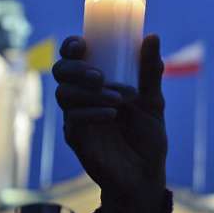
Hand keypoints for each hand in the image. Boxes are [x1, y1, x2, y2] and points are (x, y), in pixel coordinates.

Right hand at [53, 35, 167, 212]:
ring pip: (64, 94)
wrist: (145, 175)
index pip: (74, 57)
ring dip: (89, 93)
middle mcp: (82, 97)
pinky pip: (73, 119)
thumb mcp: (153, 101)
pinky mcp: (76, 138)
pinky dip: (91, 113)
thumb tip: (152, 36)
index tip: (81, 43)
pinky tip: (111, 115)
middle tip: (99, 76)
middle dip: (75, 69)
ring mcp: (76, 117)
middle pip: (60, 72)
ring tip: (118, 99)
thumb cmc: (147, 137)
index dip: (70, 46)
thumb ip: (150, 72)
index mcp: (96, 82)